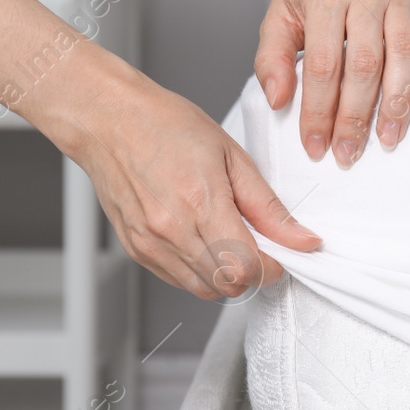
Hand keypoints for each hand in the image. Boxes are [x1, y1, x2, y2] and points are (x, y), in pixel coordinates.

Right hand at [61, 55, 321, 299]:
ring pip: (203, 290)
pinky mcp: (136, 249)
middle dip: (253, 273)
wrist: (109, 119)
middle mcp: (172, 230)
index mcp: (201, 203)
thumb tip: (300, 238)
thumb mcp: (231, 154)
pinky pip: (178, 279)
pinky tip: (202, 239)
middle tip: (259, 244)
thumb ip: (267, 205)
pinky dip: (200, 270)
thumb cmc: (165, 125)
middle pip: (228, 286)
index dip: (273, 267)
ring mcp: (150, 244)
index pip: (247, 268)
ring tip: (229, 239)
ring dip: (226, 276)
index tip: (280, 252)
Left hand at [255, 0, 409, 167]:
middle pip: (364, 66)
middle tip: (349, 152)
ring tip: (387, 138)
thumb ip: (272, 57)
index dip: (320, 111)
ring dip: (396, 103)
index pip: (323, 66)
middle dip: (356, 117)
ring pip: (403, 55)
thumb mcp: (279, 11)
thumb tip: (279, 100)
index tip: (316, 144)